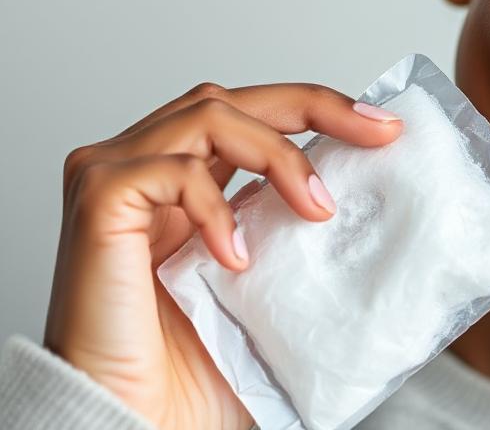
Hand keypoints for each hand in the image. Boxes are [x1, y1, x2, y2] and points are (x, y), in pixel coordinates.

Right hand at [44, 82, 401, 428]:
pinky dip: (217, 207)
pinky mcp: (99, 200)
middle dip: (316, 107)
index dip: (318, 109)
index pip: (252, 117)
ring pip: (209, 116)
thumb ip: (300, 241)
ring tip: (318, 211)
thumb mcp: (270, 287)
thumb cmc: (194, 369)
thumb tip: (380, 223)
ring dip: (278, 154)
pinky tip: (237, 258)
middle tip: (377, 136)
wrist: (136, 421)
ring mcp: (116, 177)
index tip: (383, 129)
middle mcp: (145, 167)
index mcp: (184, 185)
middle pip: (232, 98)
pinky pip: (172, 171)